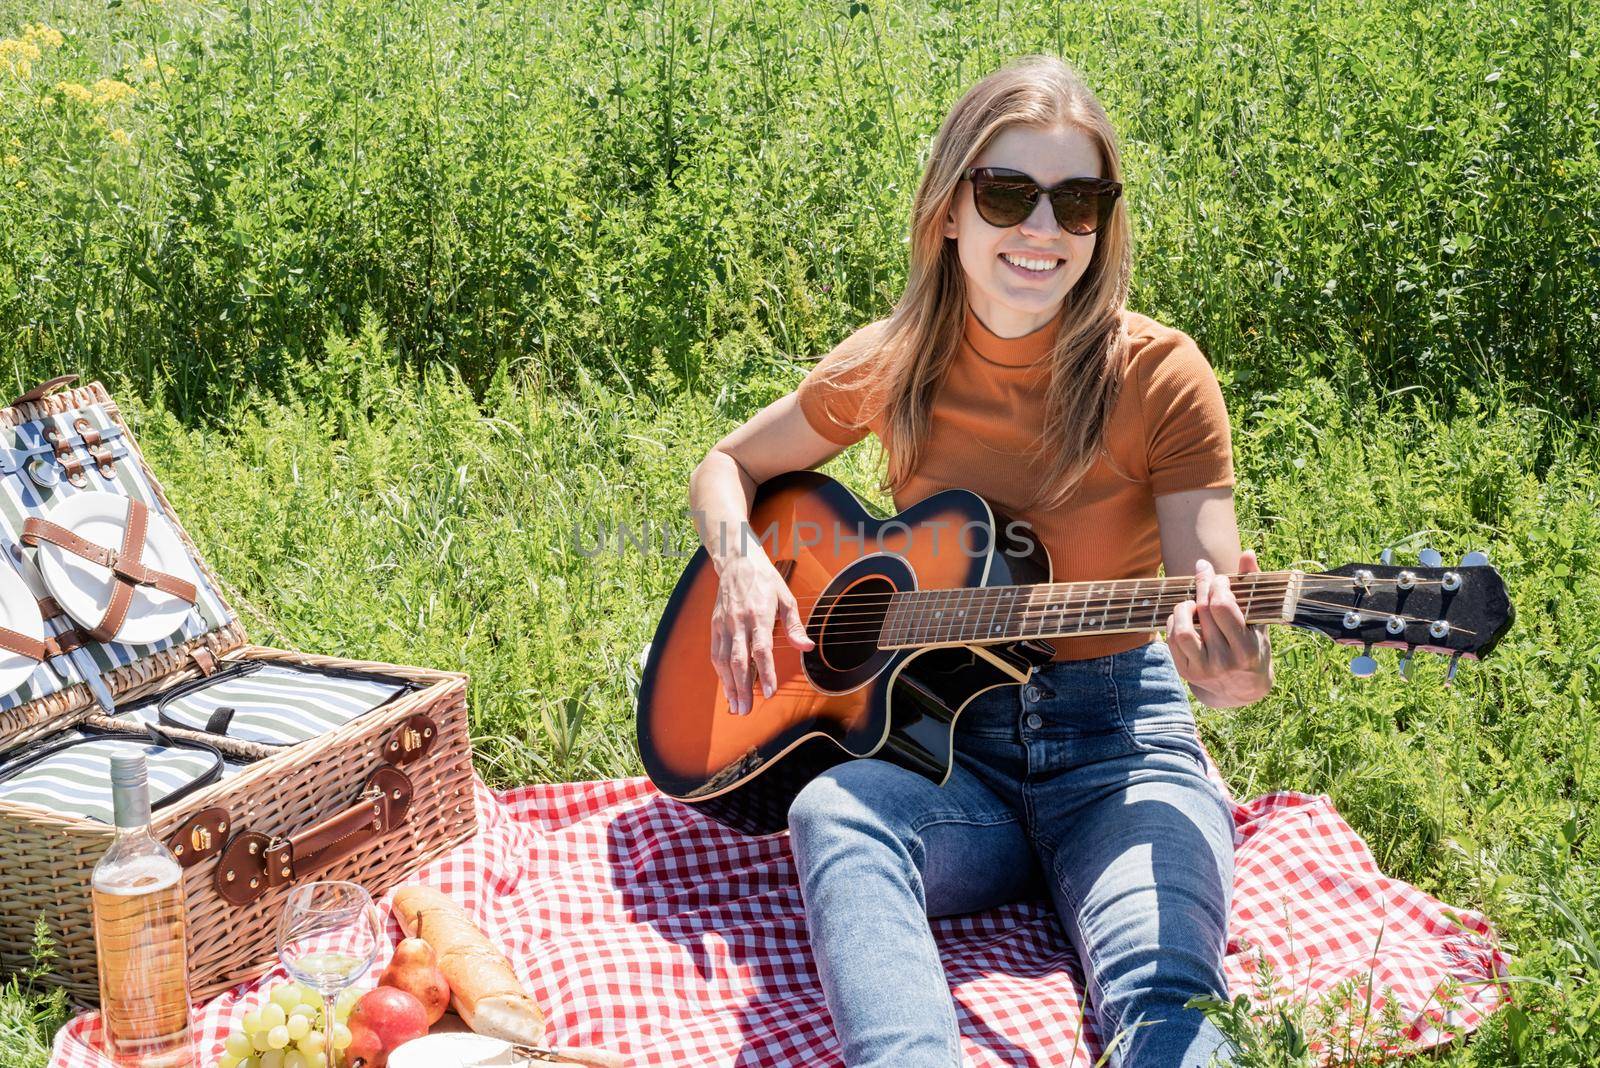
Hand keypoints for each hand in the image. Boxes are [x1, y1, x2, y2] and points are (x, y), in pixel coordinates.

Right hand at [709, 553, 813, 714]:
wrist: (737, 562)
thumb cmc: (765, 580)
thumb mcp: (786, 598)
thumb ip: (795, 625)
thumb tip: (806, 647)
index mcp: (759, 615)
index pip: (761, 650)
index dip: (766, 673)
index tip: (769, 693)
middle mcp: (739, 622)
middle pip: (739, 661)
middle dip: (742, 688)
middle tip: (746, 710)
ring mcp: (724, 625)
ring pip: (724, 661)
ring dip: (729, 686)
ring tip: (736, 706)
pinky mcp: (715, 626)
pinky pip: (716, 654)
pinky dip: (720, 673)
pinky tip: (727, 687)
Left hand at [1167, 550, 1272, 707]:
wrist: (1242, 690)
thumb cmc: (1254, 647)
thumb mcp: (1259, 622)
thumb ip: (1253, 587)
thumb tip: (1247, 553)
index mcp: (1246, 649)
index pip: (1222, 607)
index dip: (1217, 585)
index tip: (1221, 578)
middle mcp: (1224, 661)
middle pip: (1203, 613)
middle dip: (1203, 586)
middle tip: (1204, 576)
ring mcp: (1203, 669)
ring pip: (1182, 630)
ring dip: (1184, 608)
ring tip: (1193, 602)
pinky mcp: (1186, 672)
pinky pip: (1172, 640)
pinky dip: (1174, 622)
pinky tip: (1185, 616)